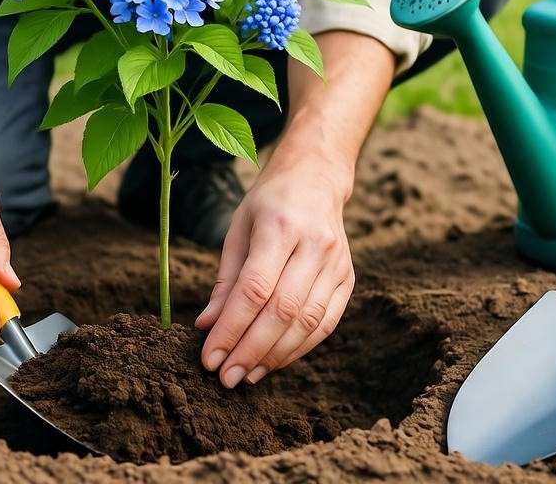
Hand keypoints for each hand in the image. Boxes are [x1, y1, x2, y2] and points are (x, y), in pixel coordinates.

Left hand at [194, 154, 354, 387]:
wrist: (315, 178)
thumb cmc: (268, 203)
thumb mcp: (237, 230)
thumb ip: (225, 281)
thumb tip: (207, 327)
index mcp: (281, 225)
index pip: (255, 289)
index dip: (231, 328)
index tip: (209, 357)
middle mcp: (315, 245)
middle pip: (283, 310)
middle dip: (251, 350)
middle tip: (226, 377)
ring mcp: (337, 263)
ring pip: (307, 322)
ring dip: (274, 356)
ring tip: (246, 375)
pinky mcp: (348, 278)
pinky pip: (325, 323)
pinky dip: (299, 349)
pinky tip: (273, 362)